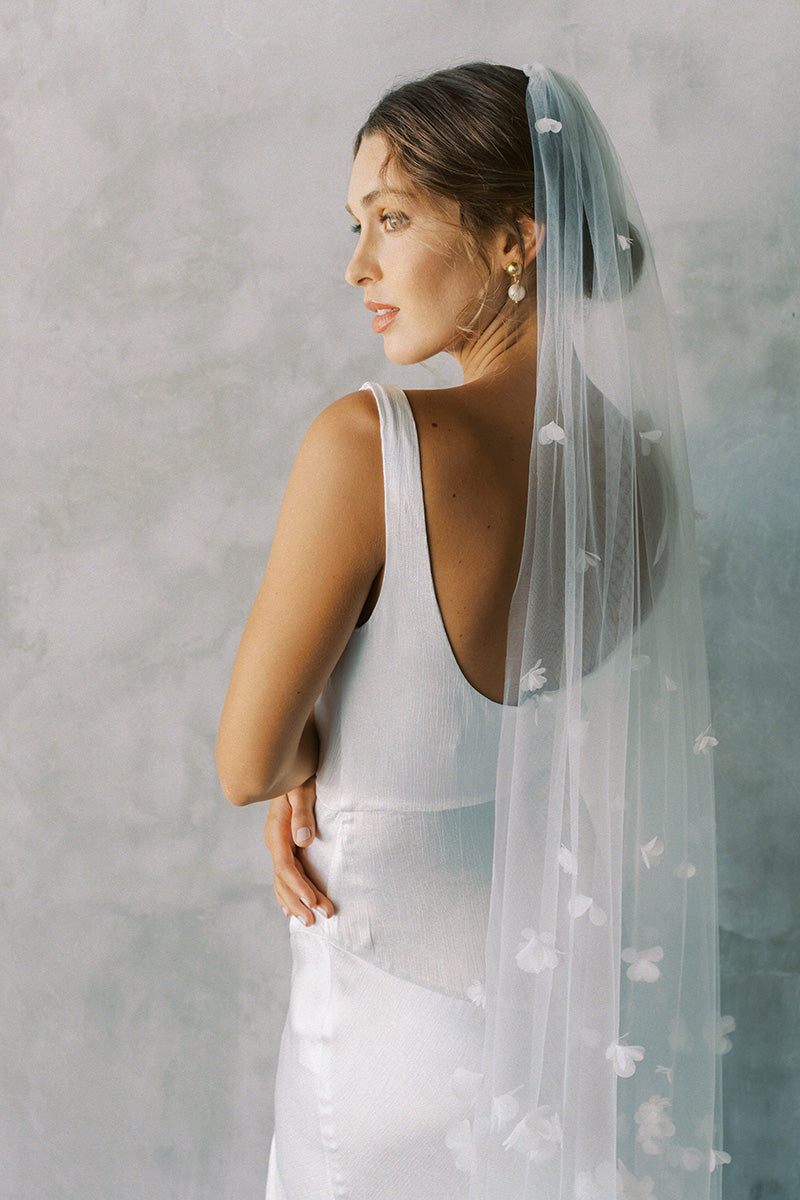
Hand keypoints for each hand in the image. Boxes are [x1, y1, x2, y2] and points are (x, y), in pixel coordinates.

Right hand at [264, 776, 334, 925]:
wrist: (288, 768)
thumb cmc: (299, 777)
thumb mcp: (302, 790)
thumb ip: (303, 813)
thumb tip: (303, 840)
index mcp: (277, 831)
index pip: (286, 867)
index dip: (299, 887)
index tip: (313, 902)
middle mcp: (275, 841)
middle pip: (283, 879)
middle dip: (299, 901)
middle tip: (317, 920)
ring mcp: (279, 844)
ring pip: (283, 881)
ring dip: (295, 902)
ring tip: (310, 921)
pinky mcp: (285, 845)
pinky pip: (284, 875)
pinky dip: (287, 893)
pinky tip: (290, 908)